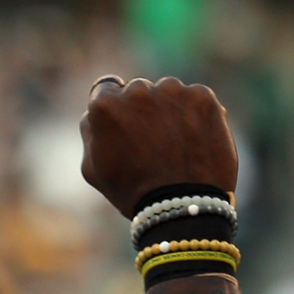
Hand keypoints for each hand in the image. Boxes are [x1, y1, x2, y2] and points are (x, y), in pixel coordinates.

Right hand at [80, 76, 237, 217]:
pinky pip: (194, 99)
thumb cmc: (131, 191)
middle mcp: (137, 89)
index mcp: (105, 104)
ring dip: (168, 110)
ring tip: (173, 145)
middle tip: (150, 142)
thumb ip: (91, 132)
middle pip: (138, 90)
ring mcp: (172, 90)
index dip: (114, 109)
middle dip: (142, 109)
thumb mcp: (93, 168)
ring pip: (167, 93)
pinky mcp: (202, 96)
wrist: (181, 204)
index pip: (106, 89)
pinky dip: (194, 115)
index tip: (123, 125)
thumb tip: (95, 112)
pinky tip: (192, 141)